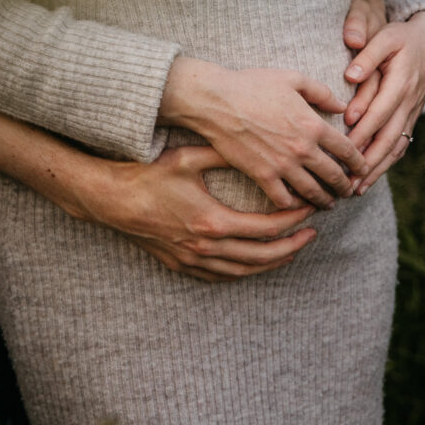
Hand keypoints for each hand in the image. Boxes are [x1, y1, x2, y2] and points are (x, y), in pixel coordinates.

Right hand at [73, 146, 317, 283]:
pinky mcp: (182, 266)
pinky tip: (255, 263)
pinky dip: (245, 272)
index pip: (266, 226)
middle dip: (292, 245)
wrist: (113, 201)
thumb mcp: (187, 158)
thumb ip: (223, 154)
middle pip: (262, 255)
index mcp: (213, 221)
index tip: (307, 209)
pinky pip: (222, 277)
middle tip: (311, 233)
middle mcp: (207, 247)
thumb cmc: (148, 176)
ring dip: (272, 262)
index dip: (291, 219)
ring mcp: (194, 261)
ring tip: (292, 250)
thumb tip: (254, 147)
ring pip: (245, 271)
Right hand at [159, 59, 369, 209]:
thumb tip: (342, 106)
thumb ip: (321, 92)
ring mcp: (282, 165)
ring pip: (312, 192)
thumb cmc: (252, 84)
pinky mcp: (261, 176)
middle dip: (345, 186)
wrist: (216, 101)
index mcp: (314, 124)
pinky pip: (283, 199)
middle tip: (349, 191)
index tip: (363, 169)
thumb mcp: (292, 78)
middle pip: (334, 176)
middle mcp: (303, 149)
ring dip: (324, 200)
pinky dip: (292, 206)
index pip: (348, 150)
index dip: (360, 162)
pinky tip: (296, 205)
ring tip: (328, 204)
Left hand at [343, 11, 424, 193]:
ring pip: (395, 146)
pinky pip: (400, 145)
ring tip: (356, 188)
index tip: (345, 146)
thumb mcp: (386, 37)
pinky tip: (370, 178)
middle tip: (348, 180)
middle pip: (389, 137)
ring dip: (377, 169)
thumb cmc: (401, 38)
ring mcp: (411, 113)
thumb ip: (368, 54)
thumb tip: (351, 76)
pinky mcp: (409, 118)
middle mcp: (408, 102)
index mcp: (400, 82)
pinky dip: (386, 163)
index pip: (380, 112)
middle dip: (369, 161)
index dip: (363, 129)